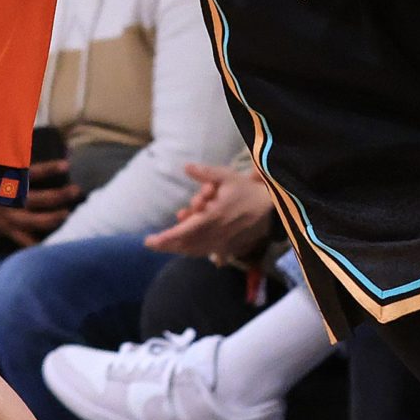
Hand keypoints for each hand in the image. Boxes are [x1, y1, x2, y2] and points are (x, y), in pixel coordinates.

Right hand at [0, 156, 80, 248]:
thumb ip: (18, 161)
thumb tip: (47, 152)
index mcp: (8, 182)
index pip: (31, 173)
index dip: (49, 169)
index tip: (67, 165)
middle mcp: (10, 200)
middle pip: (38, 199)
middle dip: (59, 196)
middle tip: (76, 191)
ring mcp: (9, 218)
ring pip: (34, 221)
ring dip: (53, 219)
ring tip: (68, 215)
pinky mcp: (8, 231)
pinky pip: (24, 240)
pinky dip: (37, 244)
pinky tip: (53, 245)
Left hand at [147, 164, 275, 262]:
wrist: (270, 206)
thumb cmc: (246, 190)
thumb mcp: (226, 176)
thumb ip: (205, 173)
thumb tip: (186, 167)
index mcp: (212, 217)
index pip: (183, 232)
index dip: (164, 239)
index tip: (149, 241)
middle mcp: (215, 233)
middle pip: (185, 245)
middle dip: (168, 244)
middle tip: (155, 241)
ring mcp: (222, 242)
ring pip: (195, 251)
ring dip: (180, 248)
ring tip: (169, 243)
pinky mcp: (229, 246)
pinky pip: (209, 253)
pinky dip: (197, 252)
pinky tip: (192, 250)